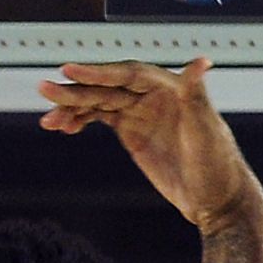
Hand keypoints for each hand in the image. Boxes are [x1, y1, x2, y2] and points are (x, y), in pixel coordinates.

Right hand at [37, 60, 262, 234]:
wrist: (215, 200)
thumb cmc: (218, 165)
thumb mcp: (205, 132)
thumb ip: (196, 97)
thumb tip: (201, 62)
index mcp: (171, 88)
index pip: (128, 74)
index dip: (98, 71)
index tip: (70, 70)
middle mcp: (154, 95)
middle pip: (107, 87)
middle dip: (75, 90)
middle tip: (45, 90)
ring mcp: (141, 113)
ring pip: (99, 102)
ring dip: (72, 108)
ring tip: (47, 119)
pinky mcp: (133, 132)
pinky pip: (101, 118)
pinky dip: (80, 120)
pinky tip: (63, 127)